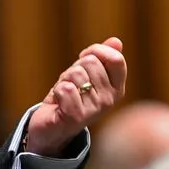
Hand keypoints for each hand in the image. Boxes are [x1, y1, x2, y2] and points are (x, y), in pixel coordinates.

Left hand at [23, 37, 126, 156]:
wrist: (51, 127)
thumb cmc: (70, 98)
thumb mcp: (87, 75)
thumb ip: (102, 59)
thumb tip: (116, 41)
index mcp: (117, 89)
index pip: (116, 59)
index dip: (97, 51)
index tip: (84, 57)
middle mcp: (109, 100)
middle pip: (91, 62)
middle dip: (75, 68)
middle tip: (71, 84)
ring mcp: (94, 110)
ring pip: (76, 73)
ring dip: (64, 80)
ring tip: (64, 94)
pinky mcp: (76, 117)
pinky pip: (65, 88)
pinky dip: (57, 91)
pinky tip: (58, 103)